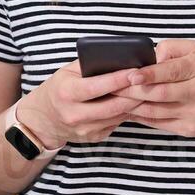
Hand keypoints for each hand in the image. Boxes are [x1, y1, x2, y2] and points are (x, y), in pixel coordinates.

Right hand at [15, 60, 141, 150]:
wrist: (43, 120)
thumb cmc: (58, 89)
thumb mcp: (67, 72)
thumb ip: (89, 65)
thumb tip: (119, 57)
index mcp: (67, 93)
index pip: (97, 87)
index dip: (119, 79)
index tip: (137, 70)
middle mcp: (75, 114)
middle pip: (113, 105)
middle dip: (134, 93)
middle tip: (151, 81)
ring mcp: (85, 129)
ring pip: (118, 116)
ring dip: (135, 104)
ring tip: (148, 90)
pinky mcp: (94, 137)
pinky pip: (116, 123)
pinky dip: (127, 112)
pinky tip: (135, 102)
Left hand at [113, 39, 194, 139]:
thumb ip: (172, 49)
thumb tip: (147, 57)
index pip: (170, 71)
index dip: (148, 74)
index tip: (129, 75)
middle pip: (159, 93)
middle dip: (132, 91)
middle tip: (111, 87)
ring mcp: (194, 113)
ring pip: (155, 111)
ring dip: (132, 105)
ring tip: (113, 99)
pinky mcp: (189, 129)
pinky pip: (159, 123)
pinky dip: (141, 117)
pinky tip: (128, 111)